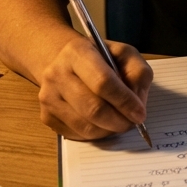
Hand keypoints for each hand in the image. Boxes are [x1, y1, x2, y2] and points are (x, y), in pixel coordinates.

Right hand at [35, 32, 152, 139]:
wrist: (65, 63)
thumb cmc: (99, 59)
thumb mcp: (124, 54)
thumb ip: (137, 72)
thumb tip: (137, 103)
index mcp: (77, 52)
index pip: (102, 82)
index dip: (124, 101)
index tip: (140, 114)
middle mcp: (57, 74)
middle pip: (93, 108)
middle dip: (119, 121)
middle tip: (132, 123)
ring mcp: (48, 97)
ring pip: (85, 127)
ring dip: (109, 130)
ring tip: (119, 122)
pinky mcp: (47, 116)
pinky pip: (77, 135)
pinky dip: (96, 134)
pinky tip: (102, 123)